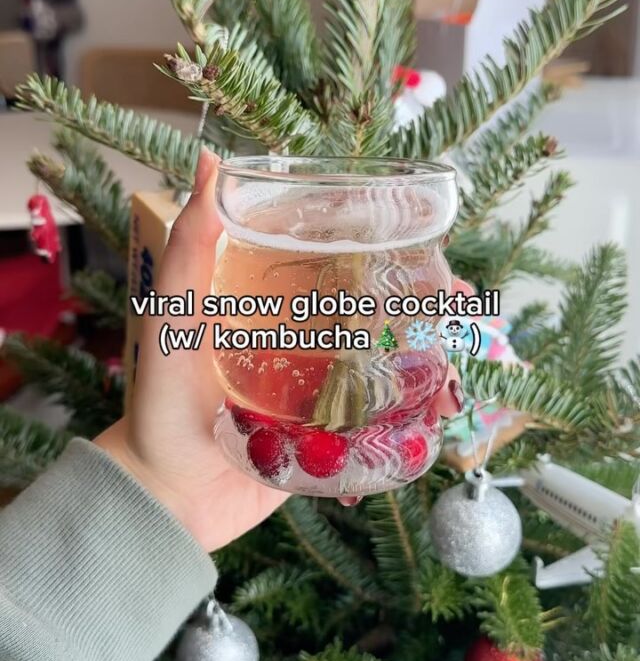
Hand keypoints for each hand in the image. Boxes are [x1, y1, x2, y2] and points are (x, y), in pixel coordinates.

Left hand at [96, 150, 464, 550]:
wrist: (165, 499)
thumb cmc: (161, 403)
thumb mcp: (173, 314)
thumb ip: (193, 245)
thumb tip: (210, 161)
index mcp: (271, 311)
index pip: (337, 268)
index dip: (385, 251)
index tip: (425, 241)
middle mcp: (301, 348)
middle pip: (376, 317)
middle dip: (426, 310)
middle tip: (459, 307)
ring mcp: (319, 398)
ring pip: (389, 370)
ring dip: (431, 365)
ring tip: (456, 366)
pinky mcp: (329, 445)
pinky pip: (381, 427)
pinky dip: (414, 420)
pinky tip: (440, 413)